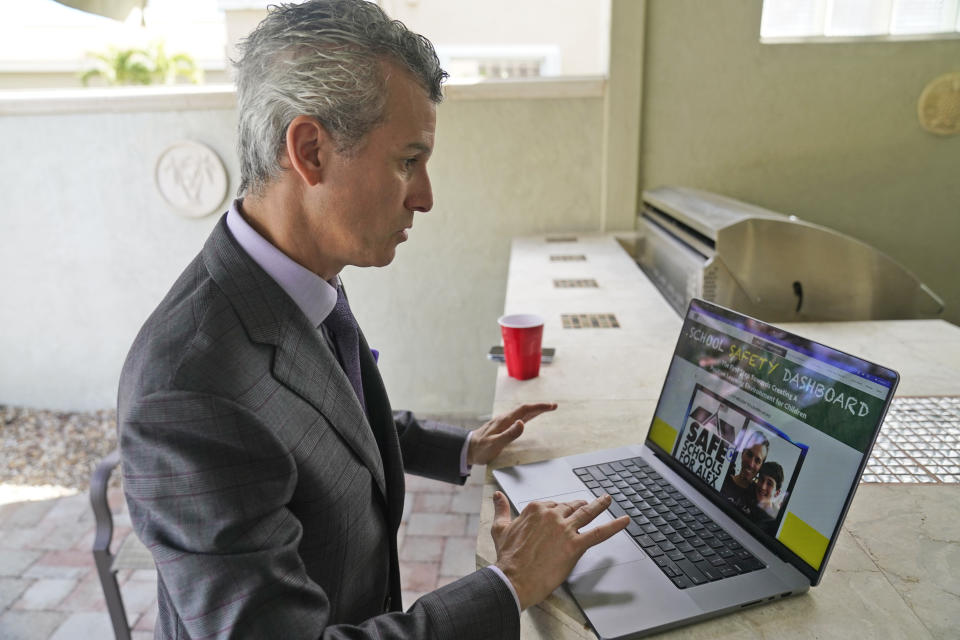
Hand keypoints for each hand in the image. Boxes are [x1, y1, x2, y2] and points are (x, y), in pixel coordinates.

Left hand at [467, 403, 556, 465]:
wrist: (467, 449)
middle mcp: (504, 419)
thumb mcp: (495, 444)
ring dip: (535, 411)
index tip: (550, 406)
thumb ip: (509, 434)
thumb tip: (522, 423)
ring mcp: (503, 422)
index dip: (538, 407)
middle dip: (540, 407)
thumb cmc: (480, 449)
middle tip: (553, 406)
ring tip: (546, 410)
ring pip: (522, 413)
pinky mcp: (502, 427)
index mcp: (504, 421)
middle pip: (525, 409)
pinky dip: (527, 416)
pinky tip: (529, 418)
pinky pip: (518, 418)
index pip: (524, 410)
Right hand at [491, 491, 628, 609]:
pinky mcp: (575, 545)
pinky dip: (614, 526)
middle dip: (579, 507)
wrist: (513, 579)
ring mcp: (564, 529)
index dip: (557, 511)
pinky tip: (624, 521)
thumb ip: (501, 509)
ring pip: (587, 513)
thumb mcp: (500, 529)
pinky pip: (599, 532)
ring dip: (600, 505)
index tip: (559, 515)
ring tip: (607, 500)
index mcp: (535, 509)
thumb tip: (497, 496)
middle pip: (571, 508)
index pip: (553, 505)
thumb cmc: (507, 558)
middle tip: (586, 506)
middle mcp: (551, 515)